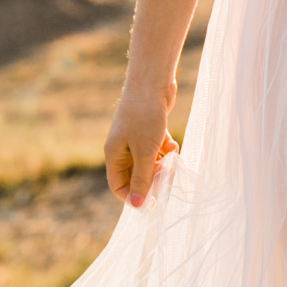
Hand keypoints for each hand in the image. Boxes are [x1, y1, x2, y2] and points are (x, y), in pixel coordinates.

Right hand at [104, 75, 179, 207]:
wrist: (152, 82)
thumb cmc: (145, 116)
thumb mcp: (144, 152)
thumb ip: (141, 178)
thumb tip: (136, 205)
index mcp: (114, 154)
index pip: (118, 185)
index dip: (133, 196)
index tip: (153, 201)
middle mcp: (122, 147)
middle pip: (135, 175)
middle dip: (152, 179)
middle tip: (168, 176)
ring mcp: (135, 138)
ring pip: (148, 162)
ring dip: (162, 164)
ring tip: (172, 156)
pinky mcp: (149, 129)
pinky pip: (156, 149)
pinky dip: (165, 149)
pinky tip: (172, 144)